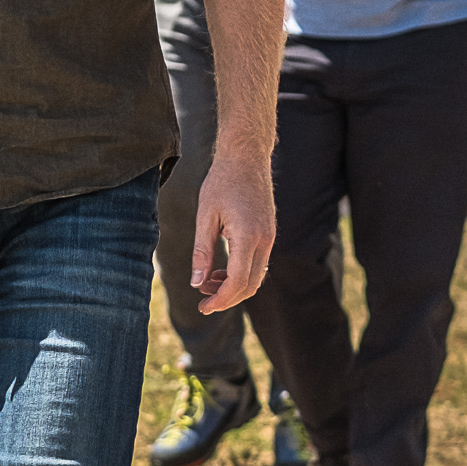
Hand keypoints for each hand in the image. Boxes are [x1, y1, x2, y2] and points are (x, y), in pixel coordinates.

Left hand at [188, 151, 275, 314]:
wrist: (246, 158)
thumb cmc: (222, 182)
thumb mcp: (205, 216)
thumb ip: (202, 252)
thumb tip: (196, 283)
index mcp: (248, 236)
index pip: (238, 282)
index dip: (221, 300)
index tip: (203, 307)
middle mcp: (264, 240)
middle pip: (250, 285)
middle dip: (227, 298)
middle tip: (203, 302)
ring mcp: (270, 237)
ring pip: (256, 276)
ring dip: (233, 287)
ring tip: (207, 284)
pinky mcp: (269, 233)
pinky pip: (258, 264)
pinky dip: (241, 274)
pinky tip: (221, 270)